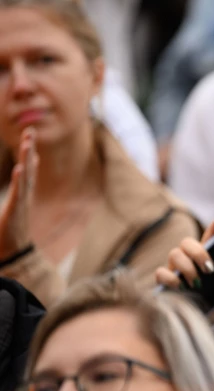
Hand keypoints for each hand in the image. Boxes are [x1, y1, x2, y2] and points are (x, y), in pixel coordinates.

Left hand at [0, 129, 37, 258]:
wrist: (12, 258)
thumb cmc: (5, 240)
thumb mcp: (4, 218)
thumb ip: (10, 205)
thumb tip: (15, 196)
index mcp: (20, 200)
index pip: (26, 176)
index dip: (29, 158)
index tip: (31, 142)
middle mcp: (23, 199)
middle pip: (28, 170)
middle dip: (29, 151)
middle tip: (31, 132)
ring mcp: (21, 205)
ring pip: (25, 177)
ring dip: (27, 159)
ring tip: (28, 143)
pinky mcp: (15, 212)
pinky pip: (19, 192)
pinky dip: (20, 180)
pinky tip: (21, 167)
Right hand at [155, 217, 213, 323]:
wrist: (190, 333)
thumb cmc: (208, 313)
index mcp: (204, 262)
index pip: (209, 239)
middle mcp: (187, 262)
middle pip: (187, 242)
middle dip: (198, 251)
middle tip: (210, 269)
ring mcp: (173, 271)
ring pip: (174, 253)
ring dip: (187, 267)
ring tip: (196, 283)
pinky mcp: (162, 284)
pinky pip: (160, 273)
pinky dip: (170, 279)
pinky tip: (180, 288)